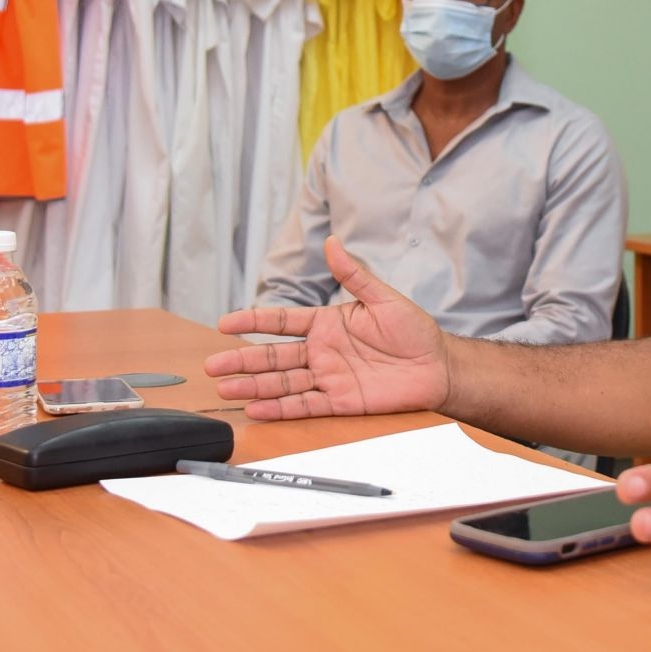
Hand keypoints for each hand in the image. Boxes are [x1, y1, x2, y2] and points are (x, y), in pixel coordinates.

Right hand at [207, 238, 449, 419]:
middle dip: (242, 360)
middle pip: (273, 356)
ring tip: (225, 389)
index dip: (253, 321)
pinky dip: (280, 409)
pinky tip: (257, 408)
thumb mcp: (383, 298)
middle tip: (213, 364)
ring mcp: (328, 377)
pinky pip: (305, 405)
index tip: (225, 323)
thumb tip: (334, 242)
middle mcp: (321, 351)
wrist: (437, 366)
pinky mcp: (340, 401)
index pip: (281, 321)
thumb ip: (354, 274)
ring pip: (282, 383)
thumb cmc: (414, 330)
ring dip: (253, 386)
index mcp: (327, 323)